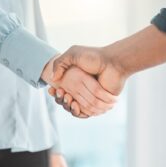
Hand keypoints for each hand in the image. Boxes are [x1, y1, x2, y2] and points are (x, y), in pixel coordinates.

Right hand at [50, 26, 165, 116]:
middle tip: (62, 93)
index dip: (55, 93)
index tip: (51, 90)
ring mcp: (90, 97)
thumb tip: (53, 78)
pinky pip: (85, 112)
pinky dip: (79, 111)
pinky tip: (74, 104)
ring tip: (68, 98)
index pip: (61, 91)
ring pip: (75, 108)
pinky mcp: (98, 104)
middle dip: (61, 99)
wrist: (113, 63)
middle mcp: (82, 90)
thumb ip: (60, 62)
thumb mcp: (74, 54)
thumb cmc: (94, 57)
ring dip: (68, 106)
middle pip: (66, 101)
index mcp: (75, 80)